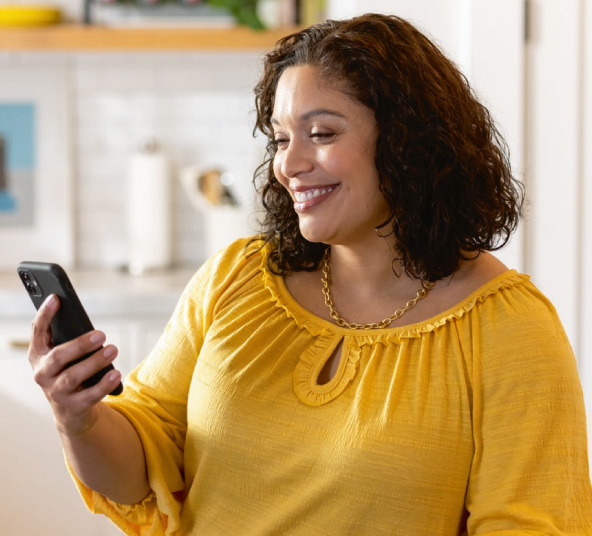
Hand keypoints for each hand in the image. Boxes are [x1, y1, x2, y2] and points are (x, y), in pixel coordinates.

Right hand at [28, 294, 121, 436]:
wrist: (71, 410)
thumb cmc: (69, 371)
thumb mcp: (64, 355)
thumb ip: (66, 337)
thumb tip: (76, 314)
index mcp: (38, 355)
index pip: (38, 332)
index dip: (45, 315)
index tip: (56, 298)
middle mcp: (42, 373)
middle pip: (58, 357)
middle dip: (80, 344)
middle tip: (101, 334)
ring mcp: (56, 392)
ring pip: (74, 376)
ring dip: (95, 362)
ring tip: (113, 349)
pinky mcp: (72, 407)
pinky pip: (90, 395)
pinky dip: (104, 384)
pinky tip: (116, 374)